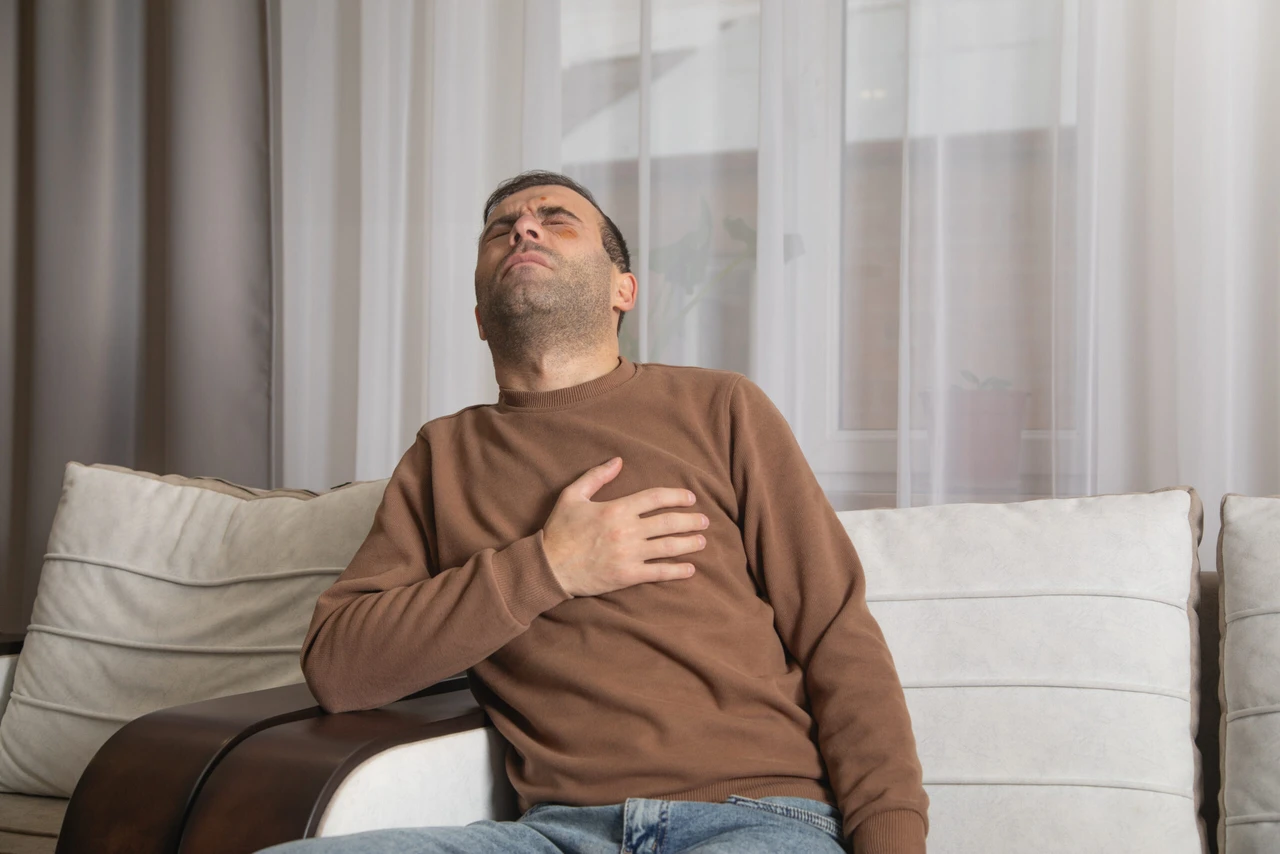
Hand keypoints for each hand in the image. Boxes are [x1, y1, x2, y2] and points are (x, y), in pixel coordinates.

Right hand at [542, 457, 708, 597]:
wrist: (548, 567)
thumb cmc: (559, 530)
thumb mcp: (572, 496)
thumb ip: (596, 476)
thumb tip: (618, 461)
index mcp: (616, 508)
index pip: (655, 498)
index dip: (677, 496)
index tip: (690, 498)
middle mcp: (627, 530)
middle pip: (668, 522)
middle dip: (691, 520)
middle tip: (704, 520)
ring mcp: (629, 554)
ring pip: (668, 547)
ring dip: (689, 543)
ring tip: (702, 541)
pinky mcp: (627, 576)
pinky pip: (658, 572)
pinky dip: (677, 571)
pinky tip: (690, 569)